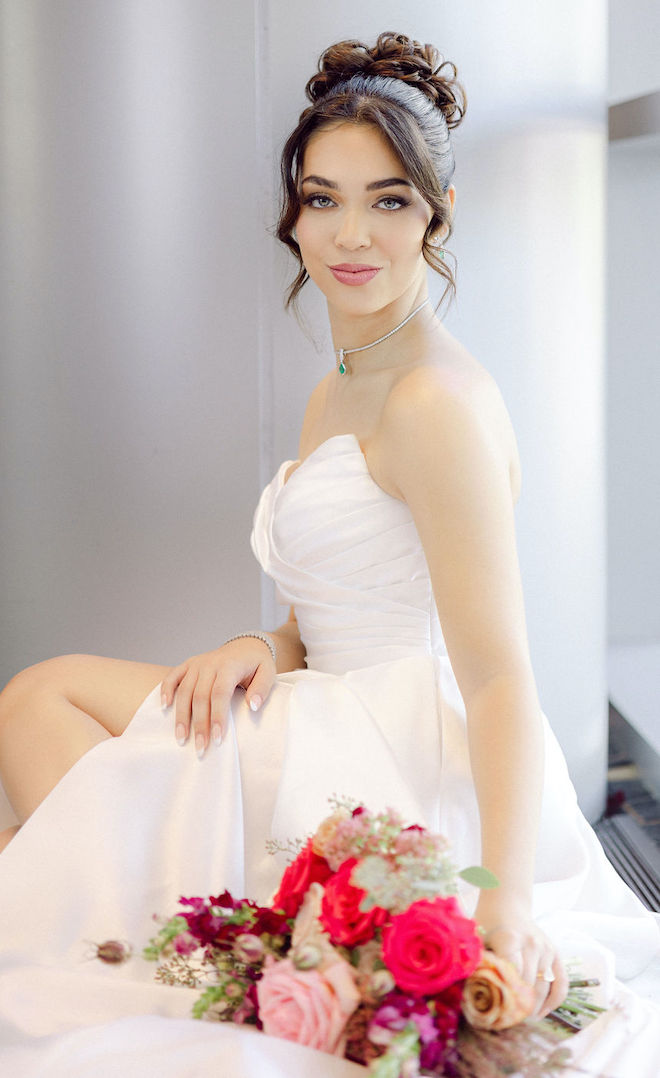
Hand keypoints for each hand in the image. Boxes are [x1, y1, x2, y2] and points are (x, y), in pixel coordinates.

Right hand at [160, 636, 276, 756]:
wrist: (246, 645)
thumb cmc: (257, 664)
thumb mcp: (268, 672)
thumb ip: (262, 689)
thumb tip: (253, 706)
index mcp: (229, 666)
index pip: (220, 694)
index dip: (218, 717)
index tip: (218, 740)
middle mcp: (210, 664)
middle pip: (200, 697)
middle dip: (199, 725)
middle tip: (200, 748)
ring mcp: (197, 664)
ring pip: (184, 691)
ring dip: (181, 716)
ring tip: (181, 739)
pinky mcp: (188, 665)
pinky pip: (172, 676)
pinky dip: (166, 690)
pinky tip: (164, 708)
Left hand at [475, 896, 567, 1017]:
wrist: (507, 903)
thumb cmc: (487, 923)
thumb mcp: (476, 938)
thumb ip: (474, 962)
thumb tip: (467, 992)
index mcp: (510, 939)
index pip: (512, 977)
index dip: (506, 998)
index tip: (497, 1014)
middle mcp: (532, 944)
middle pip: (529, 986)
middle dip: (519, 1007)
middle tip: (508, 1022)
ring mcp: (546, 949)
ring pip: (544, 988)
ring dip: (534, 1008)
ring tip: (521, 1020)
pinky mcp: (555, 953)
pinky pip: (561, 983)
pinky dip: (554, 1001)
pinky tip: (541, 1013)